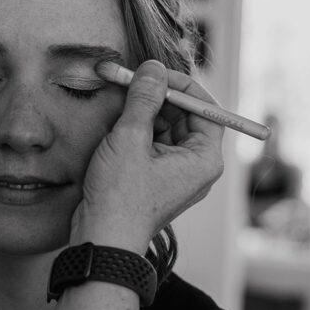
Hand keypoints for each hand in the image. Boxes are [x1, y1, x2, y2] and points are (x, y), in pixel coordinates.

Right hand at [71, 60, 224, 251]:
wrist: (102, 239)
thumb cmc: (120, 198)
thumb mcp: (130, 139)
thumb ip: (144, 100)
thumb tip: (152, 70)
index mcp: (203, 159)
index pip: (206, 109)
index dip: (181, 86)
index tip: (155, 73)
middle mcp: (196, 167)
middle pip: (187, 117)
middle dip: (160, 97)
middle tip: (132, 80)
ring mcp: (176, 174)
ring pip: (168, 129)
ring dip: (146, 112)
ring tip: (121, 100)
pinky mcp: (157, 179)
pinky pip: (155, 145)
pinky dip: (138, 130)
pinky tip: (118, 121)